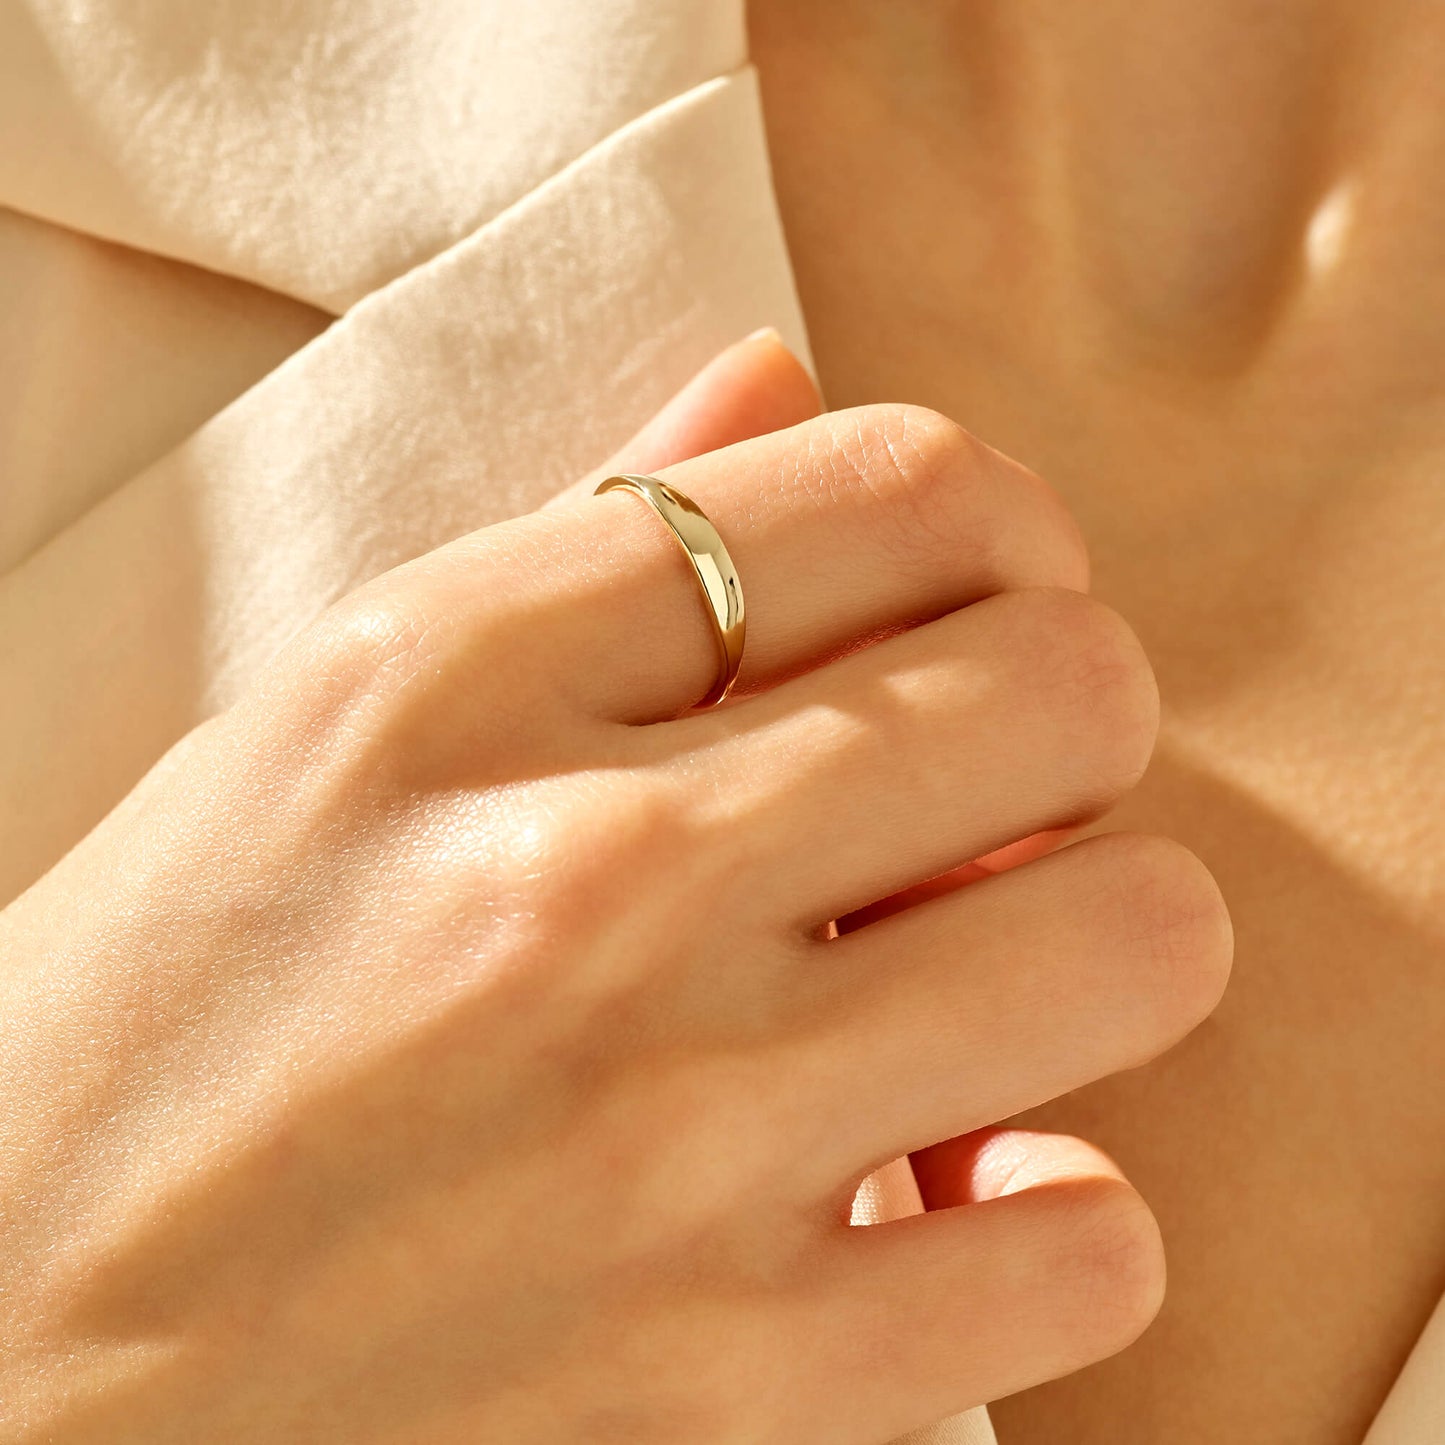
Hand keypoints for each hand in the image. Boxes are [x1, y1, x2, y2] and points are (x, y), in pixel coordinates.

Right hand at [0, 340, 1231, 1443]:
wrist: (5, 1376)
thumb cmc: (149, 1034)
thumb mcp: (320, 725)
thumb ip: (577, 539)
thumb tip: (777, 382)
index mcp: (452, 677)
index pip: (901, 488)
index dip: (1007, 534)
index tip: (983, 608)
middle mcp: (578, 878)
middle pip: (1069, 686)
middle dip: (1073, 726)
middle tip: (986, 803)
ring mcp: (665, 1136)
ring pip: (1140, 941)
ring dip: (1096, 952)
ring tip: (970, 1000)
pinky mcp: (724, 1384)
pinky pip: (1090, 1250)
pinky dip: (1058, 1221)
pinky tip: (944, 1204)